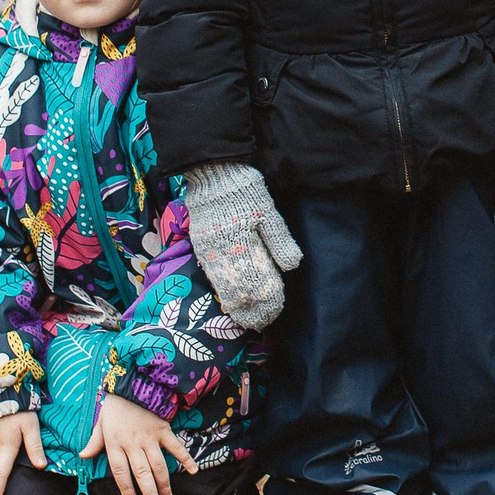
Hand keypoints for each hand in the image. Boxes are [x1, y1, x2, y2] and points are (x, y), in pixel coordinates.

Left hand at [82, 393, 196, 494]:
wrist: (133, 383)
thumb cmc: (115, 405)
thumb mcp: (100, 422)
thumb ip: (94, 441)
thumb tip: (82, 456)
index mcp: (115, 443)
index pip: (121, 471)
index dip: (126, 488)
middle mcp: (133, 444)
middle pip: (142, 473)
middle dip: (149, 493)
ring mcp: (149, 437)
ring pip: (158, 465)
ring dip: (164, 483)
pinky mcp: (163, 429)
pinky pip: (175, 447)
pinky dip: (185, 459)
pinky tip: (193, 471)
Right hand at [184, 162, 302, 329]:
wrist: (213, 172)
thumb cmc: (245, 189)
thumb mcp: (268, 210)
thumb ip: (279, 239)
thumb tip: (292, 266)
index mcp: (243, 244)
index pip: (257, 282)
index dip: (267, 300)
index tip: (276, 312)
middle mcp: (224, 252)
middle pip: (239, 290)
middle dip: (252, 309)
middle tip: (263, 322)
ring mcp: (210, 251)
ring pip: (223, 287)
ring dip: (236, 306)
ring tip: (246, 320)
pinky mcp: (201, 247)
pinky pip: (211, 276)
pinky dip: (222, 291)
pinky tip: (229, 300)